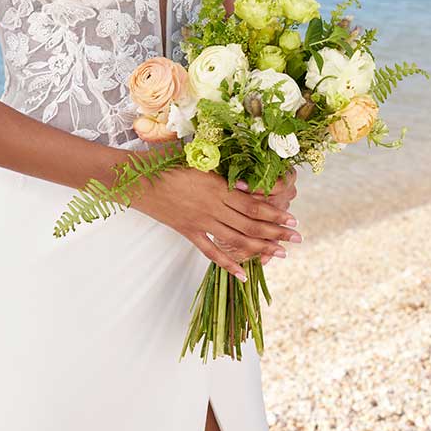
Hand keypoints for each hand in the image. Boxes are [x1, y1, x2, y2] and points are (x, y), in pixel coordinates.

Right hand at [131, 162, 299, 279]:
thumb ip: (219, 163)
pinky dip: (228, 264)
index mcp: (215, 185)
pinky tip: (242, 274)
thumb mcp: (194, 155)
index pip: (253, 202)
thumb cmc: (162, 161)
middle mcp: (211, 206)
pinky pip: (211, 251)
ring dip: (261, 247)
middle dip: (276, 231)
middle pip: (250, 222)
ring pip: (236, 239)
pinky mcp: (187, 231)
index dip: (274, 211)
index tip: (292, 217)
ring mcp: (199, 221)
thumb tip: (244, 170)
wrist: (134, 178)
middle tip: (297, 237)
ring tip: (281, 253)